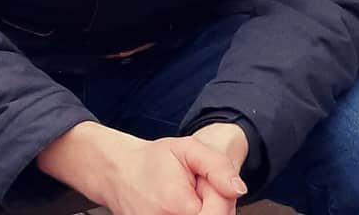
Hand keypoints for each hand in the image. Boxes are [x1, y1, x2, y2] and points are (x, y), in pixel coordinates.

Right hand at [37, 121, 246, 214]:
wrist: (120, 173)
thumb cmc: (153, 160)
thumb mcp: (187, 149)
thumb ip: (217, 166)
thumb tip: (239, 189)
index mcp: (178, 204)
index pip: (220, 212)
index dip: (220, 196)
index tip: (204, 182)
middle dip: (213, 205)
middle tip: (197, 188)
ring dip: (206, 212)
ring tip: (190, 198)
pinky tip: (185, 208)